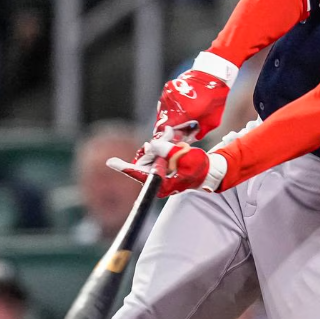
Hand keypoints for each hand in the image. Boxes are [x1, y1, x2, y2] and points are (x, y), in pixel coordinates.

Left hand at [105, 133, 225, 196]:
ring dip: (160, 144)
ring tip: (173, 136)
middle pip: (145, 159)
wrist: (209, 171)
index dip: (124, 167)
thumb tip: (152, 144)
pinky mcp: (162, 168)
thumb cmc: (199, 168)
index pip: (140, 174)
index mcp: (161, 183)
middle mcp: (157, 180)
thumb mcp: (184, 158)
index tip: (110, 162)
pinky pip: (156, 154)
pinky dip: (163, 145)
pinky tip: (172, 139)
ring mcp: (159, 174)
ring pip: (151, 154)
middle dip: (154, 147)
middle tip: (168, 135)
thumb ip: (167, 151)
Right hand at [152, 53, 236, 140]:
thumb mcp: (211, 122)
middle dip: (168, 129)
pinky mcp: (168, 87)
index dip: (165, 137)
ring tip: (181, 120)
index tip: (172, 139)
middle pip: (161, 122)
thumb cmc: (214, 99)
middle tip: (178, 132)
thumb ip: (198, 134)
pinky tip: (180, 110)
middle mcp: (171, 103)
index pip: (163, 130)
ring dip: (168, 119)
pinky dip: (170, 109)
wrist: (213, 76)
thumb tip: (189, 139)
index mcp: (182, 113)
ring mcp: (168, 94)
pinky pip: (165, 103)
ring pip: (162, 112)